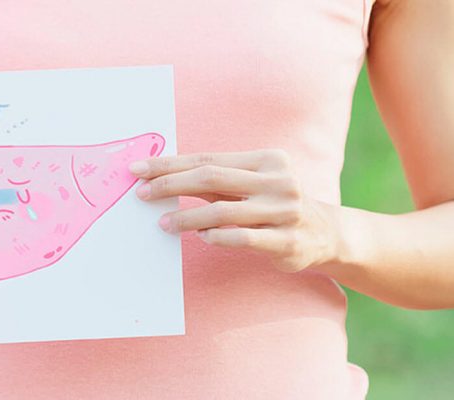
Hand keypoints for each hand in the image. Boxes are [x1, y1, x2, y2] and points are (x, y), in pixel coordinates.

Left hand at [129, 149, 341, 272]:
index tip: (138, 169)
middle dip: (170, 184)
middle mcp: (278, 181)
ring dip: (186, 218)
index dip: (170, 164)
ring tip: (163, 223)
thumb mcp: (251, 185)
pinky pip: (242, 239)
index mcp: (267, 160)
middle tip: (141, 193)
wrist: (327, 234)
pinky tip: (203, 238)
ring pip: (222, 212)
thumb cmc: (273, 205)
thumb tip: (164, 177)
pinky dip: (217, 238)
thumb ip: (216, 180)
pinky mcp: (287, 241)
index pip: (207, 159)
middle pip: (211, 178)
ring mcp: (285, 211)